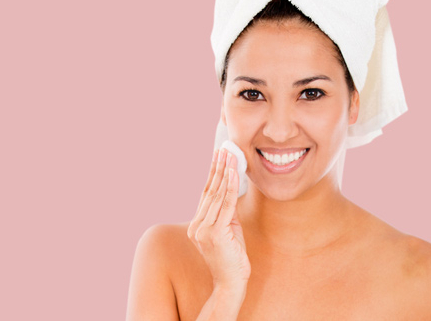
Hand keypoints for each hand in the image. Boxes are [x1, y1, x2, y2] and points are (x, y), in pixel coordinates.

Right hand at [187, 148, 250, 289]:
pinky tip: (233, 173)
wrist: (231, 283)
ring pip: (217, 195)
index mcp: (197, 225)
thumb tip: (232, 191)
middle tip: (223, 148)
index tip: (217, 156)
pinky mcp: (215, 233)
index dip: (213, 174)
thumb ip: (228, 212)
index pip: (206, 194)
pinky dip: (230, 187)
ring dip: (224, 173)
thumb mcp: (230, 230)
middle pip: (209, 191)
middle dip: (218, 168)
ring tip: (229, 155)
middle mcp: (196, 226)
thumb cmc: (233, 258)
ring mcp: (203, 230)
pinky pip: (225, 205)